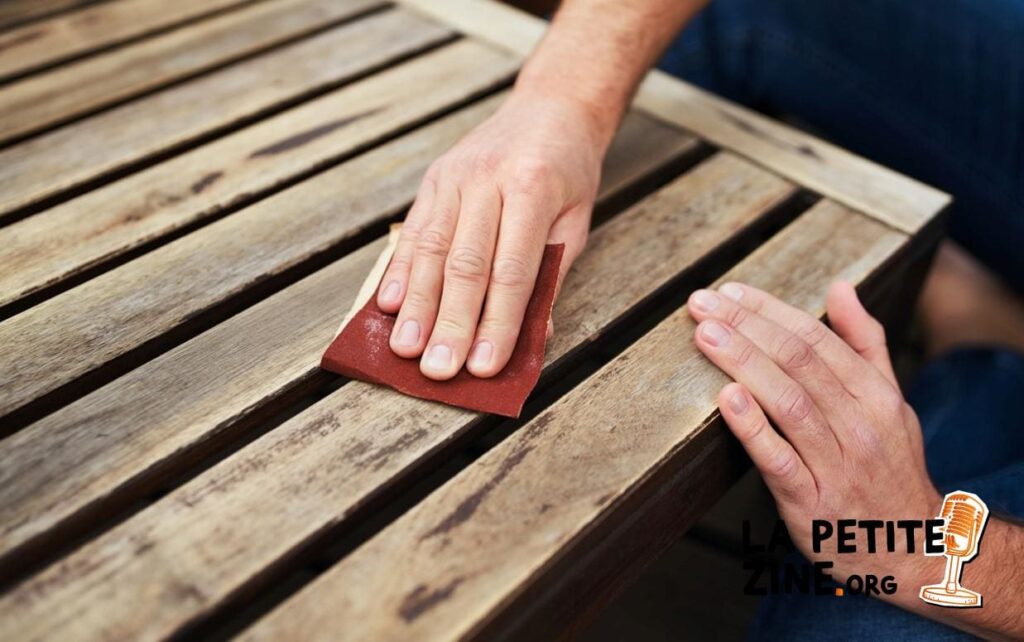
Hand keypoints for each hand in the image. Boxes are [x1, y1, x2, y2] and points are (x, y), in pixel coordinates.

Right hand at [377, 91, 606, 379]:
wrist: (550, 107)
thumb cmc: (568, 172)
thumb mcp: (576, 222)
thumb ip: (550, 275)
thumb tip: (530, 336)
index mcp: (533, 188)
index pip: (512, 270)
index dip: (497, 323)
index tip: (484, 367)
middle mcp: (488, 179)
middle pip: (465, 264)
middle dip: (450, 323)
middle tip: (438, 370)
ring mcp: (454, 176)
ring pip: (430, 249)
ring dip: (416, 304)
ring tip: (405, 347)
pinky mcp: (433, 179)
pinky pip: (413, 230)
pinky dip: (399, 270)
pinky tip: (388, 304)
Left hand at [687, 281, 941, 583]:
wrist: (912, 549)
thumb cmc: (890, 468)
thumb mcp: (890, 402)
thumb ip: (864, 344)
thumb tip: (841, 287)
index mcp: (876, 396)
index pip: (817, 339)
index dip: (770, 311)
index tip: (730, 292)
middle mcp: (860, 426)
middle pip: (799, 363)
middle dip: (747, 327)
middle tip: (702, 304)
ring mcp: (837, 466)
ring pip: (789, 403)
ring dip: (744, 363)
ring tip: (706, 335)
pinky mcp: (812, 504)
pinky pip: (780, 461)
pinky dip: (753, 428)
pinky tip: (727, 399)